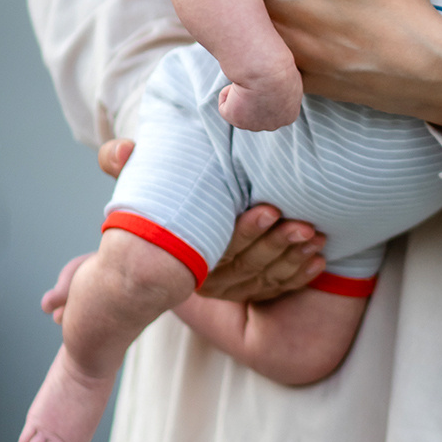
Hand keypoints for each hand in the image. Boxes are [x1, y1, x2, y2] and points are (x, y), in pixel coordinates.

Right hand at [95, 138, 326, 300]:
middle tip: (305, 226)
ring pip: (262, 279)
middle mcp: (203, 274)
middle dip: (277, 246)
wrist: (163, 235)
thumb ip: (124, 163)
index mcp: (183, 250)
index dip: (245, 231)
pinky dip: (298, 276)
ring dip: (292, 260)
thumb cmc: (164, 194)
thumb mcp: (141, 180)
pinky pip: (274, 290)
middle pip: (245, 265)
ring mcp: (226, 286)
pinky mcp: (246, 290)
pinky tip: (319, 260)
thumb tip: (122, 150)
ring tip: (317, 238)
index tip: (270, 209)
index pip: (216, 246)